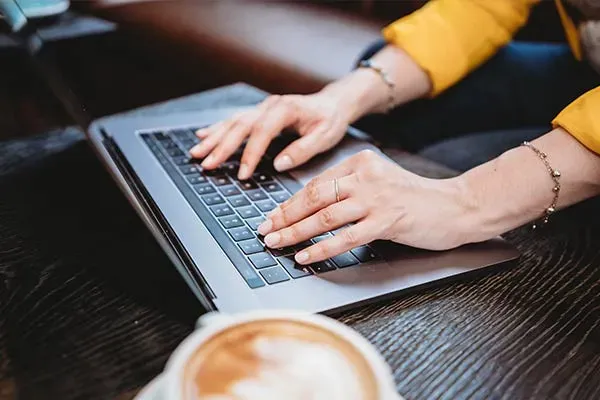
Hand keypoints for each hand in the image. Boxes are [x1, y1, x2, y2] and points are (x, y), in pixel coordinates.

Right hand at [189, 93, 351, 179]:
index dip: (250, 154)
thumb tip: (279, 164)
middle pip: (240, 126)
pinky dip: (218, 128)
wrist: (333, 104)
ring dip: (214, 137)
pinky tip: (203, 134)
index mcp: (286, 109)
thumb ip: (303, 150)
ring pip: (233, 121)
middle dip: (221, 146)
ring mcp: (263, 107)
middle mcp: (270, 105)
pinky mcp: (260, 112)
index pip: (262, 132)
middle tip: (206, 164)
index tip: (242, 175)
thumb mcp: (325, 137)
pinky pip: (235, 119)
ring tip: (197, 152)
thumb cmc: (330, 120)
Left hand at [257, 150, 475, 264]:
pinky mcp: (387, 220)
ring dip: (295, 232)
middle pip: (314, 196)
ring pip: (324, 216)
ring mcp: (376, 197)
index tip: (274, 216)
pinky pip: (345, 237)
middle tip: (265, 230)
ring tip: (276, 242)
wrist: (457, 206)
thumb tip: (312, 209)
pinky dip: (321, 248)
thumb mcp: (380, 183)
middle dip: (284, 216)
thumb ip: (350, 189)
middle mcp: (365, 176)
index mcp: (360, 163)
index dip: (291, 202)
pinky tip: (305, 256)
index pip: (316, 183)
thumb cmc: (417, 199)